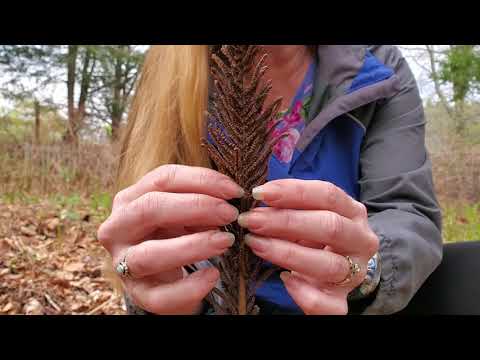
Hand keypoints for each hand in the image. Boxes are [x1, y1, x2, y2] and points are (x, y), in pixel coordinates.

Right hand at [97, 165, 242, 313]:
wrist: (165, 276)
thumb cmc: (175, 234)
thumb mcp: (184, 213)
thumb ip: (200, 202)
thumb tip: (229, 197)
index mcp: (130, 199)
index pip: (163, 179)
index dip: (201, 180)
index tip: (233, 190)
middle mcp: (118, 227)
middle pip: (150, 208)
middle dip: (196, 207)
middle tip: (230, 213)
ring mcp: (123, 263)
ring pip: (149, 255)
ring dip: (192, 246)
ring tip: (225, 241)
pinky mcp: (137, 294)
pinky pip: (160, 296)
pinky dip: (189, 287)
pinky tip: (212, 275)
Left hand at [238, 179, 378, 314]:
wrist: (336, 270)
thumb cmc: (316, 234)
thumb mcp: (309, 215)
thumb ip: (291, 206)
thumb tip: (258, 197)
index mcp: (353, 212)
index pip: (328, 194)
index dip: (293, 191)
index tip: (260, 192)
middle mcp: (361, 240)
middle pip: (330, 226)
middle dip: (285, 221)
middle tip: (251, 220)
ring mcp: (355, 273)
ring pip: (328, 264)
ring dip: (287, 253)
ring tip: (256, 244)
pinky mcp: (342, 300)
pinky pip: (328, 305)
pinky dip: (304, 294)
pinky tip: (284, 279)